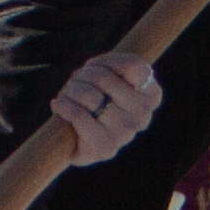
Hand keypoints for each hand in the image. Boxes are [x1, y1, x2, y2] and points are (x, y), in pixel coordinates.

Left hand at [40, 52, 160, 167]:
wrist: (81, 140)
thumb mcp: (108, 76)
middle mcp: (143, 115)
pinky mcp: (105, 148)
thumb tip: (97, 69)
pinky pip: (79, 116)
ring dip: (71, 90)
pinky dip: (64, 106)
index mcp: (151, 95)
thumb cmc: (96, 100)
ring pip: (89, 96)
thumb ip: (113, 66)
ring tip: (67, 93)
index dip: (107, 60)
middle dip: (83, 75)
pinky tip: (58, 104)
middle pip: (103, 78)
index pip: (132, 64)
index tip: (94, 66)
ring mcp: (126, 133)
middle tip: (75, 81)